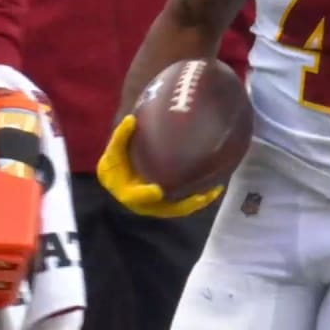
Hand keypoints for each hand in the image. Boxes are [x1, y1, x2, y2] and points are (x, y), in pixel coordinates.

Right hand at [96, 115, 222, 217]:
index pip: (132, 196)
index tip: (157, 190)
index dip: (144, 195)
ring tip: (213, 192)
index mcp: (124, 190)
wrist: (122, 171)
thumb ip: (121, 136)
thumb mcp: (115, 147)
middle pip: (163, 209)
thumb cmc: (118, 159)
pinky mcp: (167, 203)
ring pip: (177, 209)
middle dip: (182, 205)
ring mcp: (155, 206)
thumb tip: (130, 120)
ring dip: (195, 203)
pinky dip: (199, 198)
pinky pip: (184, 203)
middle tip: (199, 198)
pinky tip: (214, 188)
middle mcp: (141, 203)